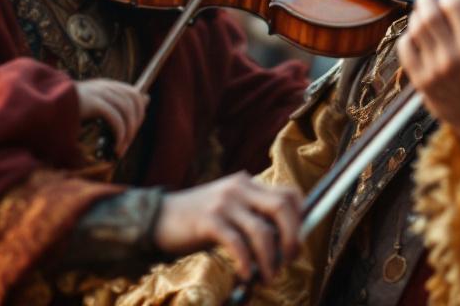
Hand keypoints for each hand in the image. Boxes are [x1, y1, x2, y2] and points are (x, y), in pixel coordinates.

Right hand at [74, 79, 147, 157]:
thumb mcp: (92, 104)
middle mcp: (105, 86)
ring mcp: (99, 92)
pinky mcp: (93, 102)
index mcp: (106, 85)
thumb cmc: (67, 108)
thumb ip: (112, 105)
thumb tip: (143, 102)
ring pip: (127, 110)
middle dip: (136, 123)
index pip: (135, 94)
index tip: (134, 129)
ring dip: (129, 131)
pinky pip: (115, 118)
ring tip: (121, 147)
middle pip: (134, 101)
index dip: (140, 112)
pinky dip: (120, 133)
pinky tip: (116, 145)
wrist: (45, 104)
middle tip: (128, 141)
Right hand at [152, 172, 301, 282]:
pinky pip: (237, 244)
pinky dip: (245, 263)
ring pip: (261, 231)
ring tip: (269, 276)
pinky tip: (245, 275)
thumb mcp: (229, 208)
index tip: (298, 240)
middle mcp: (239, 188)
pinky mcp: (208, 220)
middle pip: (281, 207)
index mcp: (247, 183)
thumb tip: (284, 242)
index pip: (288, 193)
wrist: (158, 217)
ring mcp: (224, 203)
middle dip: (293, 236)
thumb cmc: (198, 219)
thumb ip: (252, 215)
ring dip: (270, 259)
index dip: (301, 217)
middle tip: (291, 258)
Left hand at [399, 0, 459, 152]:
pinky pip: (404, 46)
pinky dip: (410, 36)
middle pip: (428, 11)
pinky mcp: (421, 82)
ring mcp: (435, 70)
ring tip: (430, 21)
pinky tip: (422, 39)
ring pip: (415, 26)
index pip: (452, 0)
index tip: (456, 2)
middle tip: (435, 3)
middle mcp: (454, 56)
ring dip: (420, 16)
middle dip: (430, 0)